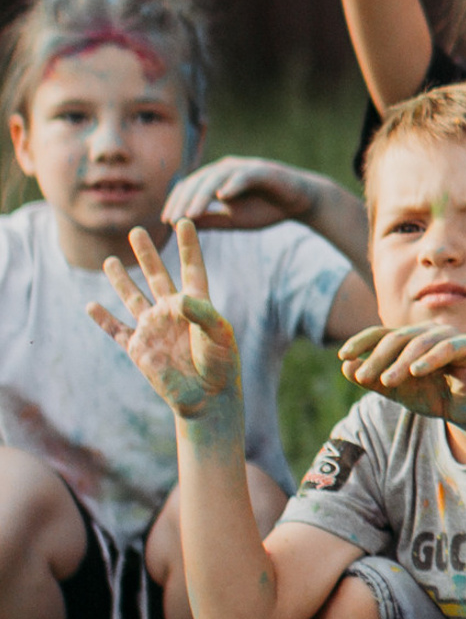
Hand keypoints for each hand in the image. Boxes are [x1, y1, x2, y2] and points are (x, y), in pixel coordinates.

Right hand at [88, 221, 242, 433]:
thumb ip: (201, 312)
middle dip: (146, 254)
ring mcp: (153, 328)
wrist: (207, 397)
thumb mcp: (219, 335)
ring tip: (110, 260)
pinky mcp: (138, 348)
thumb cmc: (220, 365)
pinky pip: (117, 330)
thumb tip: (176, 298)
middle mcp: (173, 312)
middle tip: (136, 230)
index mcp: (197, 305)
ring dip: (121, 281)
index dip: (189, 246)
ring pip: (132, 298)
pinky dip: (103, 319)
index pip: (191, 269)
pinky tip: (91, 305)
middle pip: (157, 276)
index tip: (184, 221)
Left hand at [163, 156, 318, 234]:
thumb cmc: (266, 208)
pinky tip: (222, 197)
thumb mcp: (233, 219)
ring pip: (214, 178)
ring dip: (200, 196)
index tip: (167, 222)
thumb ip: (210, 220)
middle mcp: (225, 168)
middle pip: (196, 181)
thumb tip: (182, 226)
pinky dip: (232, 185)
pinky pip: (242, 176)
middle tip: (173, 220)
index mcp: (215, 179)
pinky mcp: (262, 170)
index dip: (175, 203)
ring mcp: (243, 167)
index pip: (188, 188)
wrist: (300, 201)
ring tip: (191, 214)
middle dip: (182, 201)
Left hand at [341, 321, 465, 431]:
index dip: (361, 342)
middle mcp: (428, 331)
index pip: (381, 333)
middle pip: (397, 338)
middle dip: (378, 358)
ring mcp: (450, 335)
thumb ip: (373, 379)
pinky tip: (416, 371)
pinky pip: (447, 348)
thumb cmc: (434, 396)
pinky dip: (430, 359)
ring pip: (419, 343)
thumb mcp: (398, 390)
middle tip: (363, 378)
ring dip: (400, 362)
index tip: (343, 356)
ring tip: (387, 381)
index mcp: (410, 338)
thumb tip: (345, 367)